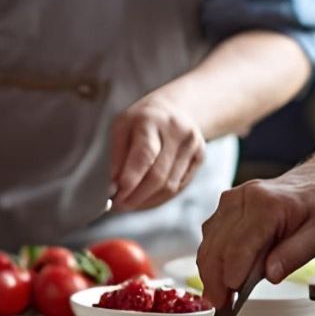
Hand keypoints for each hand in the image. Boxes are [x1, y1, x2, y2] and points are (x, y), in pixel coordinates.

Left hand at [109, 90, 206, 211]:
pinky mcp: (200, 157)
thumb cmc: (141, 120)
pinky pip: (179, 187)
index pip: (145, 154)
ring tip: (129, 204)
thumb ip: (117, 155)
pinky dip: (160, 198)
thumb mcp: (122, 127)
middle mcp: (177, 132)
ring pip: (170, 185)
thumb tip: (113, 187)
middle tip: (118, 206)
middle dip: (136, 196)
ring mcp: (193, 145)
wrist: (174, 109)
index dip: (131, 178)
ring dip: (147, 201)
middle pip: (158, 175)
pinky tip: (145, 200)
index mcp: (153, 121)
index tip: (116, 195)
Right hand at [197, 159, 314, 296]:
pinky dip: (212, 258)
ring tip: (219, 297)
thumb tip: (270, 275)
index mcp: (267, 204)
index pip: (240, 245)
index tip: (228, 301)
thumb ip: (296, 254)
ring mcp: (231, 200)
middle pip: (217, 245)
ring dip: (210, 271)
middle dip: (215, 279)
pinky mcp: (227, 206)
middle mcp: (243, 198)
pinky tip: (221, 276)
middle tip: (219, 306)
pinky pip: (211, 235)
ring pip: (209, 241)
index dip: (231, 275)